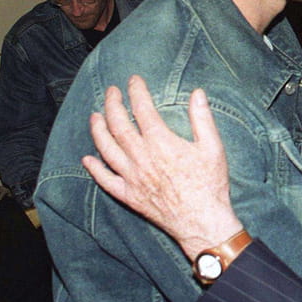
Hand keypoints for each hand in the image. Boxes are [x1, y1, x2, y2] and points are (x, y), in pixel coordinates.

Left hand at [81, 75, 241, 259]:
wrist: (202, 221)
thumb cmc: (210, 184)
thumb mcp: (213, 147)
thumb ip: (202, 118)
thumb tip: (197, 93)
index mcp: (161, 143)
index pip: (143, 110)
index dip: (137, 92)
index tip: (134, 80)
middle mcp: (141, 158)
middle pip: (118, 126)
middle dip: (112, 105)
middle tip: (111, 92)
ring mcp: (131, 177)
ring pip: (106, 149)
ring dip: (98, 130)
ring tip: (95, 116)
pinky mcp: (129, 195)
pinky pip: (105, 180)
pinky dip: (94, 169)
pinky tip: (88, 159)